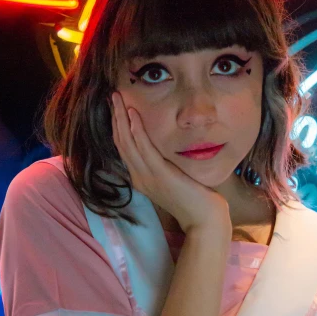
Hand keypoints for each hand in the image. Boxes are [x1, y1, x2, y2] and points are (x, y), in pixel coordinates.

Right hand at [111, 92, 230, 235]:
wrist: (204, 220)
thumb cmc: (194, 200)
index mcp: (141, 179)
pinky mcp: (160, 174)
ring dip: (121, 118)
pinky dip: (136, 130)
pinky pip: (144, 148)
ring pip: (127, 143)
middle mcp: (139, 177)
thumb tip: (165, 150)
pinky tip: (133, 115)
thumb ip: (165, 166)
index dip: (117, 127)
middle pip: (120, 142)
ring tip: (117, 98)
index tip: (116, 108)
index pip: (123, 148)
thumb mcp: (174, 180)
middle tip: (112, 96)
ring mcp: (147, 176)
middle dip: (115, 118)